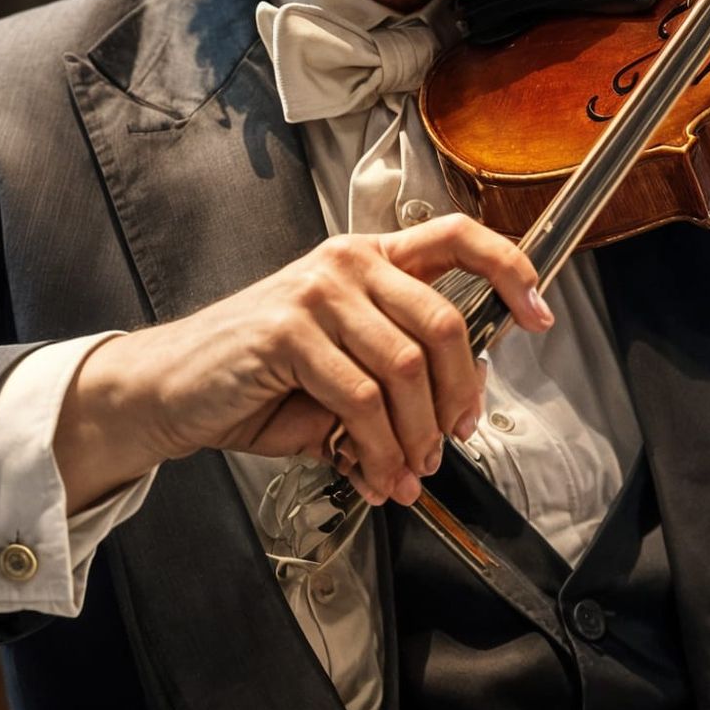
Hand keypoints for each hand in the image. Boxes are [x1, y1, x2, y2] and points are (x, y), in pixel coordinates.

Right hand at [52, 215, 552, 510]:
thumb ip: (399, 374)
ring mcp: (315, 293)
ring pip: (407, 370)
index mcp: (367, 257)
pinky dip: (381, 450)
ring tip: (410, 470)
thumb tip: (458, 413)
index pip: (458, 236)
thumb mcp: (342, 365)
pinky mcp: (287, 332)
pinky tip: (377, 472)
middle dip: (462, 394)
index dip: (511, 268)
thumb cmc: (257, 378)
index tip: (540, 312)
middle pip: (444, 324)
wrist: (169, 391)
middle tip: (458, 437)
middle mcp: (346, 263)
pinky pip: (363, 401)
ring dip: (419, 435)